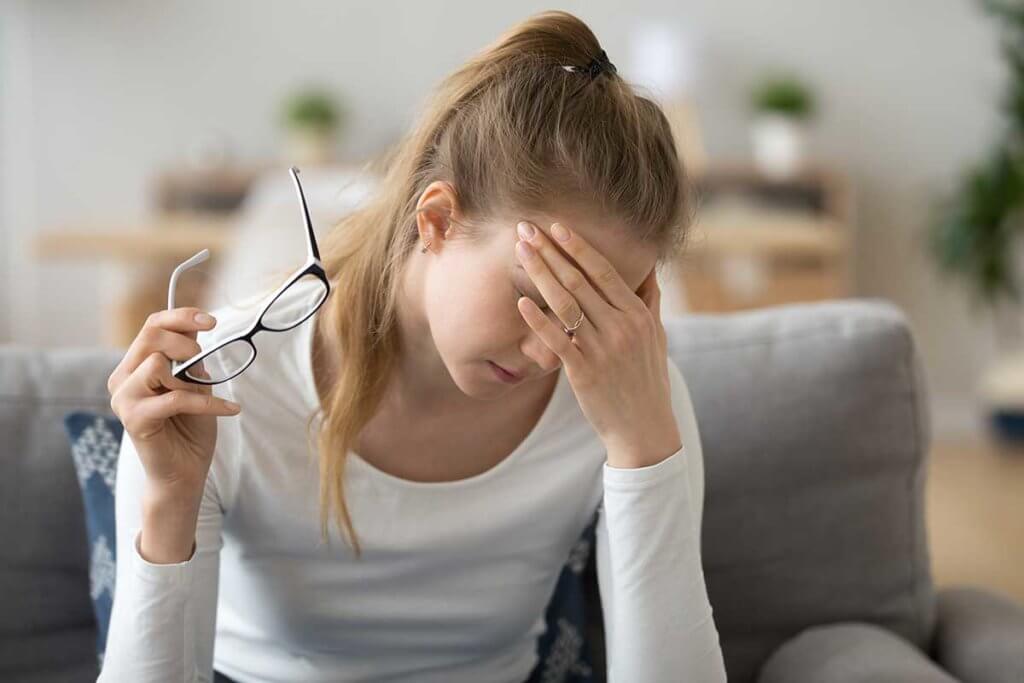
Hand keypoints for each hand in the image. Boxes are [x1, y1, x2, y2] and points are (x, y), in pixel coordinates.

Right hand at [107, 307, 241, 501]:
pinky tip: (230, 409)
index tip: (210, 321)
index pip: (152, 326)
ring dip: (189, 379)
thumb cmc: (189, 429)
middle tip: (203, 365)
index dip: (181, 317)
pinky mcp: (134, 418)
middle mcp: (122, 378)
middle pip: (151, 336)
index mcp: (136, 366)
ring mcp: (124, 398)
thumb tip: (196, 332)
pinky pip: (176, 398)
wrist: (183, 473)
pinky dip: (208, 402)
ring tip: (202, 396)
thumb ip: (192, 360)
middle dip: (185, 344)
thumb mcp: (197, 385)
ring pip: (156, 364)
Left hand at [514, 220, 680, 461]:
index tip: (557, 226)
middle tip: (526, 228)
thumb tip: (648, 269)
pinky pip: (557, 340)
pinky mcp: (584, 372)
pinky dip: (538, 320)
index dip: (579, 247)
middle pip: (580, 281)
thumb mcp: (657, 337)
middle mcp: (621, 327)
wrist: (644, 428)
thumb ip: (650, 301)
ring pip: (565, 304)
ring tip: (520, 252)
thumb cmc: (648, 380)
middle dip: (551, 252)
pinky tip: (520, 302)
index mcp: (637, 315)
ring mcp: (602, 350)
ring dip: (540, 274)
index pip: (604, 271)